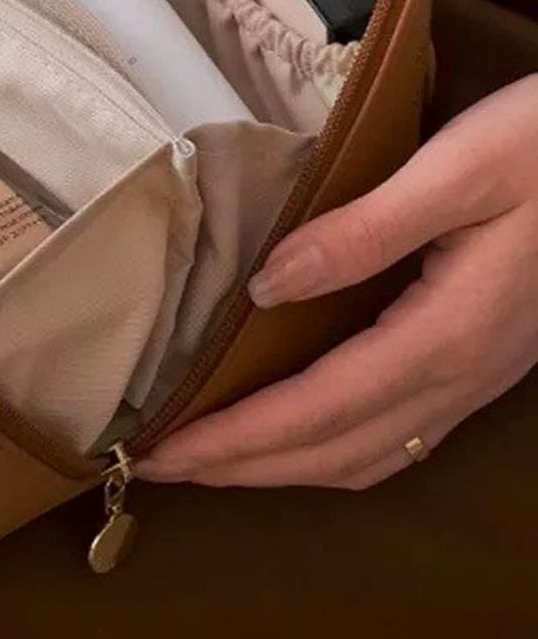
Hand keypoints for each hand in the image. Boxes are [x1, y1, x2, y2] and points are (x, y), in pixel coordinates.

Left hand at [138, 75, 537, 489]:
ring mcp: (478, 377)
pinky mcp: (482, 361)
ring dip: (283, 467)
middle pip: (334, 449)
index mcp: (446, 332)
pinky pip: (397, 434)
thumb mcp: (457, 171)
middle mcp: (461, 373)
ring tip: (213, 461)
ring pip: (367, 454)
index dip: (234, 438)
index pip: (316, 408)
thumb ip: (362, 231)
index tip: (161, 450)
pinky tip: (302, 437)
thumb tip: (267, 286)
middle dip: (241, 467)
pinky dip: (333, 450)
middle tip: (157, 467)